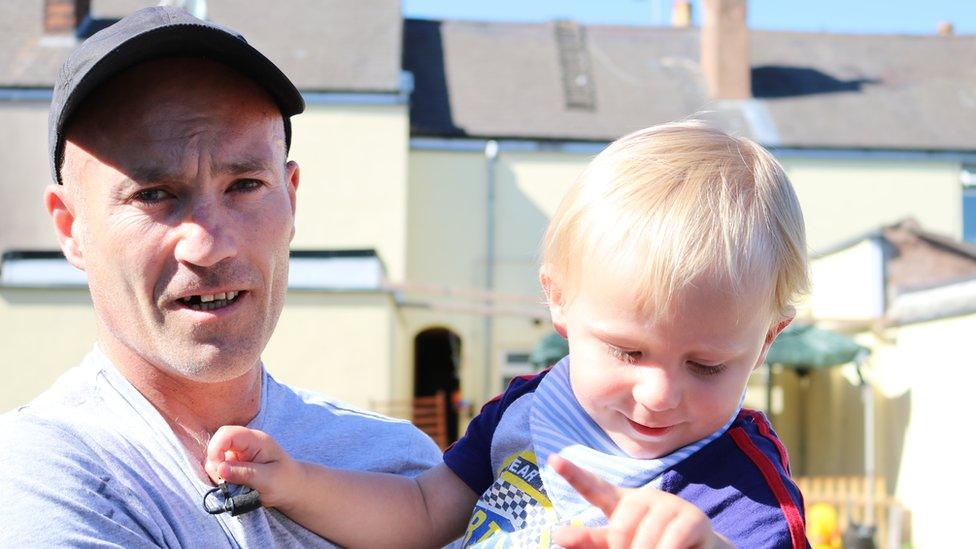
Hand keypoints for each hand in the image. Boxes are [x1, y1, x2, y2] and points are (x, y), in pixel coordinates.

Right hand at [205, 425, 304, 508]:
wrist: (293, 488)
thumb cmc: (285, 481)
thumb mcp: (268, 479)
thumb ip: (245, 473)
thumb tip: (220, 468)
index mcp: (256, 440)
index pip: (227, 434)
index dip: (216, 449)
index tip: (220, 471)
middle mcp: (245, 443)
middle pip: (216, 444)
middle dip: (215, 464)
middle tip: (227, 483)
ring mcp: (239, 453)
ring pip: (215, 459)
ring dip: (218, 474)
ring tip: (235, 486)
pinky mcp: (235, 464)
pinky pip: (218, 469)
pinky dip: (221, 479)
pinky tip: (233, 486)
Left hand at [549, 455, 732, 548]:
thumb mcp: (617, 548)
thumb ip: (591, 541)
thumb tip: (558, 535)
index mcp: (620, 505)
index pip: (594, 489)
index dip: (574, 474)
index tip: (554, 459)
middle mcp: (643, 499)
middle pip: (619, 527)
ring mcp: (668, 505)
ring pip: (644, 540)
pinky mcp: (692, 518)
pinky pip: (670, 542)